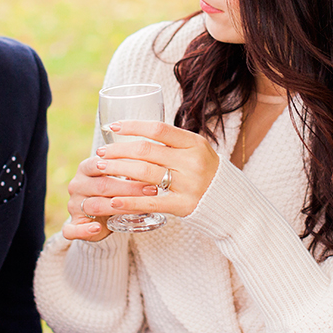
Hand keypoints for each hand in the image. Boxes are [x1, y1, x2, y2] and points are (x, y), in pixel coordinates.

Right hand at [60, 154, 160, 242]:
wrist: (99, 217)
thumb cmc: (114, 192)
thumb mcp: (120, 178)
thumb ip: (131, 170)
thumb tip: (159, 166)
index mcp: (87, 168)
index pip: (101, 162)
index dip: (125, 166)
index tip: (149, 169)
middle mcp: (77, 184)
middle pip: (102, 185)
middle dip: (129, 188)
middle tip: (152, 190)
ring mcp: (73, 205)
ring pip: (93, 206)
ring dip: (117, 208)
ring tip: (139, 209)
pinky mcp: (72, 225)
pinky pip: (72, 229)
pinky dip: (84, 230)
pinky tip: (97, 228)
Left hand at [94, 120, 219, 219]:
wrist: (231, 203)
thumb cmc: (207, 171)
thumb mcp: (197, 150)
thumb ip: (173, 143)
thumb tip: (137, 131)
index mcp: (194, 143)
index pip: (159, 129)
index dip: (133, 126)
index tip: (113, 127)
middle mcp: (191, 161)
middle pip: (146, 151)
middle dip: (118, 150)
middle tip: (101, 152)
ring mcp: (188, 184)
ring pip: (144, 173)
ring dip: (118, 170)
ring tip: (100, 169)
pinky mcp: (183, 206)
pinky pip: (151, 203)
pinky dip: (130, 201)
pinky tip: (113, 200)